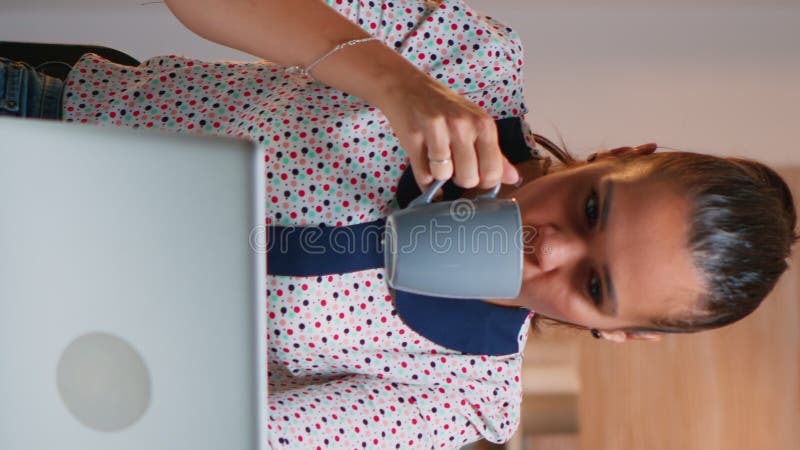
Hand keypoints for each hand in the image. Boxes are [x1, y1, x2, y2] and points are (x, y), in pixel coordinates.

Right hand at [376, 72, 518, 191]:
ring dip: (439, 176)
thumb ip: (495, 154)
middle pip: (468, 179)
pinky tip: (425, 164)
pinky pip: (422, 174)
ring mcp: (437, 130)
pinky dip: (423, 178)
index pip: (492, 172)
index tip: (476, 176)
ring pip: (443, 176)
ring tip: (437, 160)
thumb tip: (514, 179)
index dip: (484, 182)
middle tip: (455, 166)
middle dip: (460, 180)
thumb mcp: (475, 124)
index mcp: (483, 124)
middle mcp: (462, 125)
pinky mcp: (413, 136)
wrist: (406, 86)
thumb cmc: (444, 108)